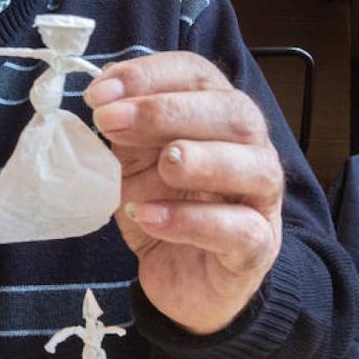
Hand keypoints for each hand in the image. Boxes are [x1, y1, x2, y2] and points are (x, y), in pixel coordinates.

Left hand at [84, 52, 283, 335]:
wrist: (184, 283)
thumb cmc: (165, 211)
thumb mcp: (135, 165)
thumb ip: (127, 134)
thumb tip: (105, 102)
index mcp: (219, 117)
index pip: (199, 76)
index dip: (150, 76)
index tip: (99, 94)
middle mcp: (251, 151)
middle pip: (235, 112)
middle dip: (168, 111)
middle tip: (111, 122)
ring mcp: (259, 201)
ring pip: (255, 166)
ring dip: (202, 159)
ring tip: (161, 164)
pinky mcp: (254, 249)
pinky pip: (238, 229)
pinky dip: (190, 221)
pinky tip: (147, 216)